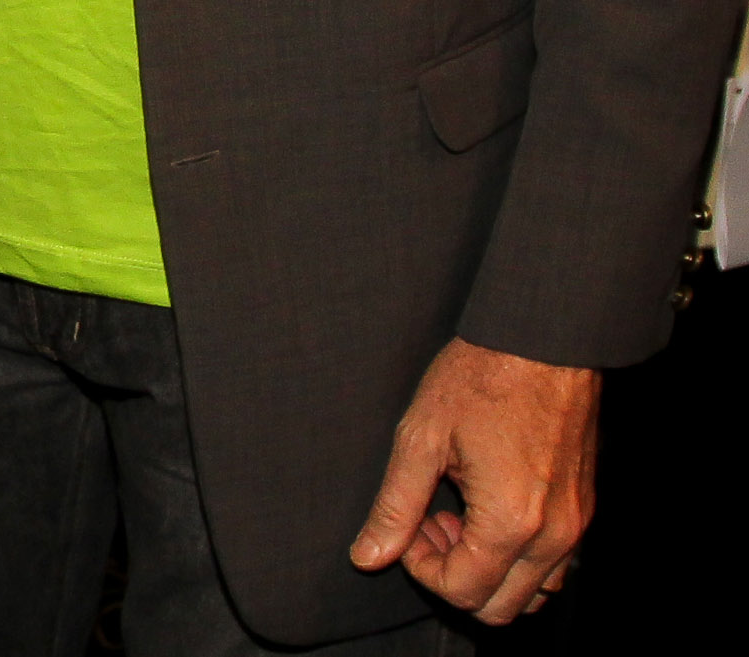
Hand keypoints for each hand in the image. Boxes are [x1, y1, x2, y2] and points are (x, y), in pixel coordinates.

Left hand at [348, 337, 599, 623]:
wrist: (542, 341)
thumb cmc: (480, 379)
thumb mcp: (420, 438)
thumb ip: (394, 507)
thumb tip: (368, 557)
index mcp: (512, 523)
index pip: (463, 592)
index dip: (421, 569)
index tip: (408, 527)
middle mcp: (554, 536)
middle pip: (501, 608)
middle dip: (454, 577)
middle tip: (427, 524)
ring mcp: (575, 525)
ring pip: (531, 591)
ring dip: (488, 570)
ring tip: (456, 515)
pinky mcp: (582, 509)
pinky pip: (553, 564)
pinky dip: (516, 556)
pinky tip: (486, 507)